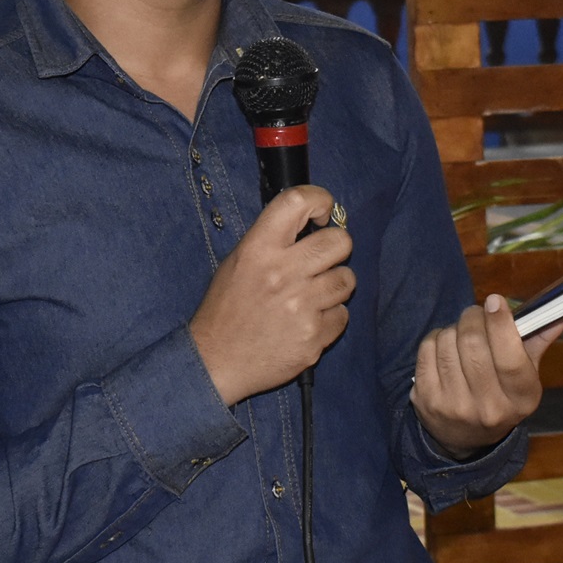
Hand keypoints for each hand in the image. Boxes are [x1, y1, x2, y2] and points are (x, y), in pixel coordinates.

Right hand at [190, 185, 354, 406]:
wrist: (216, 362)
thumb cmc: (226, 310)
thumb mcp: (237, 263)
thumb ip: (272, 241)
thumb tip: (311, 224)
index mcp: (258, 249)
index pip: (298, 201)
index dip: (320, 200)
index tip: (321, 212)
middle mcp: (282, 273)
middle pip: (339, 241)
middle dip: (336, 248)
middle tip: (322, 260)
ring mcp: (301, 306)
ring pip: (347, 279)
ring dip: (334, 285)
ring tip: (312, 295)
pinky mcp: (313, 336)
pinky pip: (342, 315)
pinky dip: (330, 318)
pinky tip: (307, 322)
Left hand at [412, 296, 562, 457]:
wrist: (466, 437)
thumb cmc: (502, 394)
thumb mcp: (526, 374)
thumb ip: (542, 338)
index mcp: (521, 399)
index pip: (510, 358)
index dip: (501, 324)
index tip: (495, 301)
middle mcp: (489, 407)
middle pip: (474, 344)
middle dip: (473, 317)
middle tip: (477, 313)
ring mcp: (454, 407)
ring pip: (448, 342)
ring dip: (455, 328)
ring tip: (462, 335)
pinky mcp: (426, 401)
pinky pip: (428, 349)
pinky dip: (436, 338)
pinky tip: (445, 347)